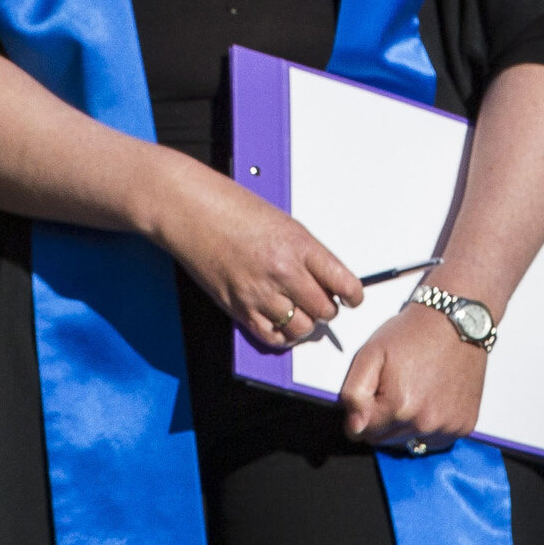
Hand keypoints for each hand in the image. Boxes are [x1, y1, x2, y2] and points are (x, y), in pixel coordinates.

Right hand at [146, 156, 365, 353]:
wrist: (190, 210)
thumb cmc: (231, 208)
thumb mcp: (283, 223)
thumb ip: (306, 253)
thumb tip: (325, 278)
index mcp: (299, 246)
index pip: (345, 284)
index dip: (353, 295)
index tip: (352, 297)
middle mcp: (283, 272)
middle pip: (325, 310)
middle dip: (326, 308)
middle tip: (319, 300)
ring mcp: (260, 292)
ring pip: (301, 328)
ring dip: (304, 322)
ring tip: (298, 311)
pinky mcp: (238, 307)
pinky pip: (272, 336)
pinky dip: (281, 335)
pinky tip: (280, 322)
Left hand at [340, 305, 487, 450]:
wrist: (456, 324)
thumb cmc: (411, 336)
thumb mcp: (370, 354)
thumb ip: (354, 394)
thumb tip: (354, 427)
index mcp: (399, 407)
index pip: (362, 433)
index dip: (360, 414)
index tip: (370, 395)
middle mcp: (426, 424)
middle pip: (385, 440)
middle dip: (381, 420)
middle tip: (392, 388)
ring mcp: (448, 427)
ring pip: (409, 442)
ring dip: (405, 426)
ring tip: (413, 392)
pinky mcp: (464, 426)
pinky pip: (435, 440)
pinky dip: (428, 427)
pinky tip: (430, 400)